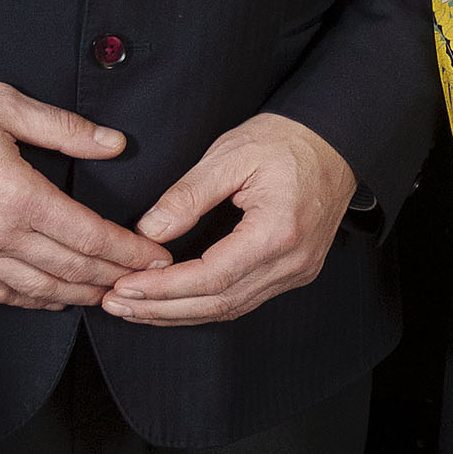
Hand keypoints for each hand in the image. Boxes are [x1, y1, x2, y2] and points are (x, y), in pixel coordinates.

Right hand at [0, 83, 159, 311]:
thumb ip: (64, 128)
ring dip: (80, 295)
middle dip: (115, 277)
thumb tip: (114, 144)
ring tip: (110, 295)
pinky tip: (52, 299)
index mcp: (20, 196)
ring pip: (40, 289)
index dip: (128, 251)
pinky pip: (0, 293)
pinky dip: (33, 301)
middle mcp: (0, 235)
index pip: (90, 236)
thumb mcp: (4, 106)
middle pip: (72, 269)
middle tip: (146, 282)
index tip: (156, 257)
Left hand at [98, 113, 357, 328]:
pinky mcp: (294, 272)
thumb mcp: (230, 155)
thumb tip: (149, 231)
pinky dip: (204, 305)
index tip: (124, 286)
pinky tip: (173, 303)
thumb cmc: (287, 140)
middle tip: (116, 304)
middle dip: (161, 309)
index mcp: (277, 233)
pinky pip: (244, 300)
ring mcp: (297, 272)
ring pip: (230, 308)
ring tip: (134, 309)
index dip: (162, 288)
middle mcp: (291, 262)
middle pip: (218, 303)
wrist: (336, 140)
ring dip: (179, 313)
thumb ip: (187, 195)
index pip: (210, 277)